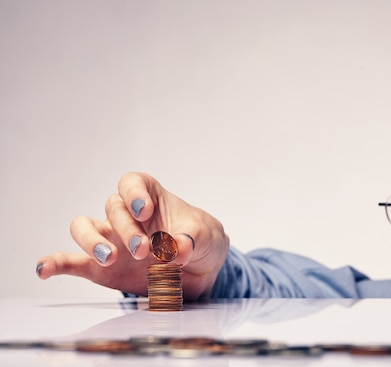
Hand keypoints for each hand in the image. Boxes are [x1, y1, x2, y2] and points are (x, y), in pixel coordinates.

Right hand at [36, 172, 229, 300]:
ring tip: (110, 258)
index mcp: (150, 197)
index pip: (132, 182)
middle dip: (126, 228)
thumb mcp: (206, 236)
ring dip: (91, 241)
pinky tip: (45, 269)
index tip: (144, 210)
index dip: (134, 193)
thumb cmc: (200, 240)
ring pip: (84, 227)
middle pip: (112, 208)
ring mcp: (111, 240)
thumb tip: (179, 249)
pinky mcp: (101, 267)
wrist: (200, 270)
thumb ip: (193, 239)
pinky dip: (55, 263)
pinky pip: (72, 261)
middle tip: (144, 250)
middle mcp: (126, 215)